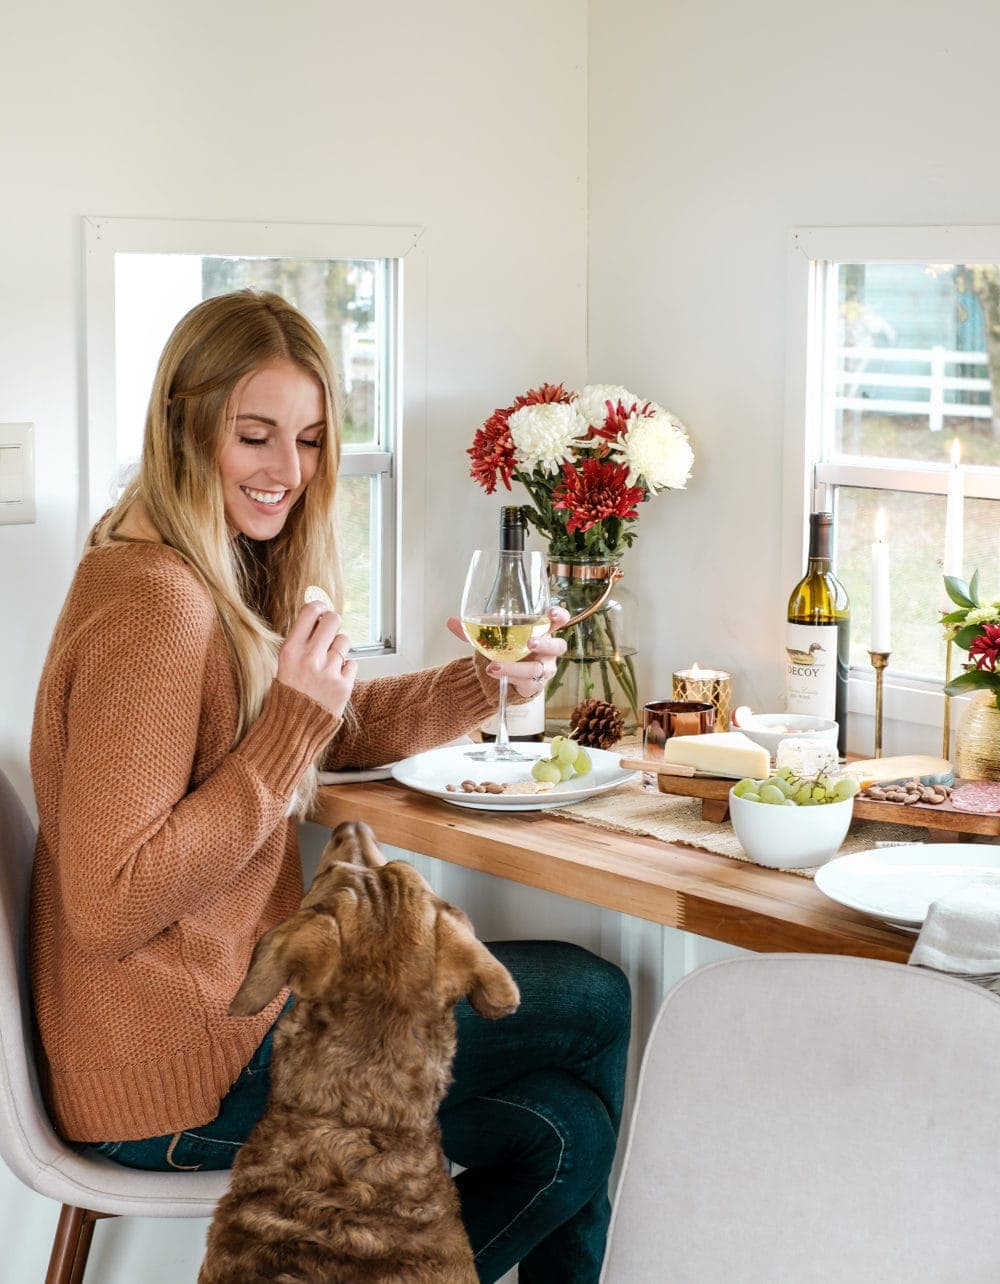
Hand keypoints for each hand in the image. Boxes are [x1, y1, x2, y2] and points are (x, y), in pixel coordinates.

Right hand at [278, 602, 356, 719]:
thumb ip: (300, 642)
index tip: (321, 609)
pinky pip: (352, 663)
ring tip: (328, 663)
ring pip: (344, 641)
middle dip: (332, 622)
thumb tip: (318, 616)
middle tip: (329, 631)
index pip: (310, 612)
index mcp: (291, 651)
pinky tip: (333, 679)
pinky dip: (345, 669)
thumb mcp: (284, 665)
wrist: (294, 729)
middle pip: (332, 620)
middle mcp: (310, 658)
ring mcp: (328, 672)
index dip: (319, 607)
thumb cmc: (288, 695)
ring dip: (338, 648)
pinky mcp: (344, 685)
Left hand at [446, 606, 569, 697]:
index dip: (559, 616)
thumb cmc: (503, 650)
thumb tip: (451, 622)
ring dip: (518, 667)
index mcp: (542, 631)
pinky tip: (495, 672)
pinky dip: (510, 677)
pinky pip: (528, 683)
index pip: (559, 621)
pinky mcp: (535, 685)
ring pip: (539, 668)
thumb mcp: (490, 638)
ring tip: (496, 664)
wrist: (499, 676)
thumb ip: (473, 630)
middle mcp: (547, 651)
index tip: (551, 612)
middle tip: (530, 642)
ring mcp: (543, 669)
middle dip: (546, 643)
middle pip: (558, 646)